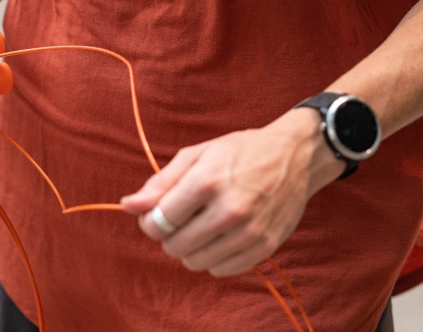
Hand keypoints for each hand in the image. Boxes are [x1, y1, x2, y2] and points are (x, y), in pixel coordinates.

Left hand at [121, 108, 344, 276]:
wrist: (294, 156)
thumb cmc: (239, 152)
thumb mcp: (197, 155)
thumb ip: (160, 183)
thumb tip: (128, 205)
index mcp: (207, 181)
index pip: (159, 221)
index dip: (149, 222)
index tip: (154, 216)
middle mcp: (229, 210)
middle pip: (175, 245)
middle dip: (169, 236)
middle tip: (180, 220)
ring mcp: (249, 232)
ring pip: (196, 262)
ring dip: (189, 249)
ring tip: (199, 227)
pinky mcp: (264, 247)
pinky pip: (221, 270)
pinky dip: (213, 258)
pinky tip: (219, 237)